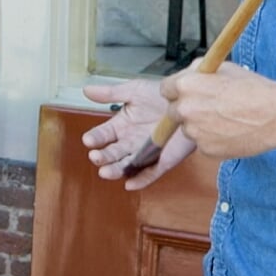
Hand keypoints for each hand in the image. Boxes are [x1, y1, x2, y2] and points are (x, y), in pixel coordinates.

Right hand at [81, 78, 196, 189]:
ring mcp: (145, 153)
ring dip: (115, 170)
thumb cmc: (161, 95)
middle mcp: (130, 141)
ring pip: (126, 165)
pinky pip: (150, 173)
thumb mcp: (134, 91)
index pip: (103, 135)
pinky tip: (130, 185)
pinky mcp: (163, 161)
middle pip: (112, 153)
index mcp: (121, 126)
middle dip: (102, 156)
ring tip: (105, 172)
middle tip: (95, 157)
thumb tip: (86, 90)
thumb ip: (110, 94)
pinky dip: (141, 180)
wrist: (189, 100)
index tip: (88, 140)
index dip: (95, 138)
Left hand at [158, 63, 275, 160]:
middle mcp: (185, 110)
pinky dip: (213, 140)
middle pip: (175, 112)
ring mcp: (194, 132)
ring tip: (227, 119)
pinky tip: (231, 132)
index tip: (185, 94)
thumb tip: (189, 74)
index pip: (166, 89)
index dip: (177, 91)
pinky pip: (203, 144)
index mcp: (185, 86)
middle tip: (210, 108)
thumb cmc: (254, 90)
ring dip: (201, 126)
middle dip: (188, 110)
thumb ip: (198, 72)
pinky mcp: (206, 150)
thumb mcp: (223, 68)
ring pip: (190, 129)